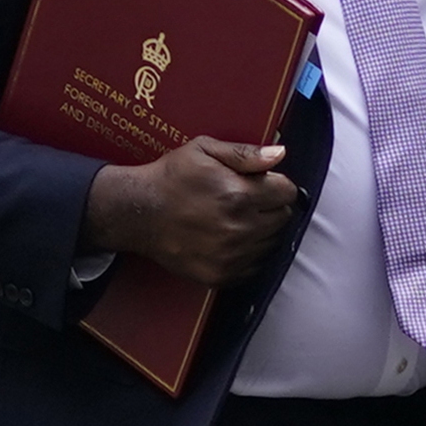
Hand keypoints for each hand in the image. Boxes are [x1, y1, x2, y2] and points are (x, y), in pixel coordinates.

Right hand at [81, 136, 296, 286]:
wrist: (137, 213)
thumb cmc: (171, 177)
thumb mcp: (204, 150)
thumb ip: (246, 153)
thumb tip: (280, 153)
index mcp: (239, 195)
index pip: (287, 192)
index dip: (276, 184)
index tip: (261, 183)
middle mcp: (239, 229)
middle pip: (283, 218)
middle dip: (271, 206)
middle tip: (246, 200)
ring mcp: (231, 256)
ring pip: (272, 242)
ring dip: (262, 230)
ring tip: (236, 219)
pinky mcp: (221, 275)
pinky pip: (255, 265)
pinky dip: (249, 253)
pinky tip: (230, 239)